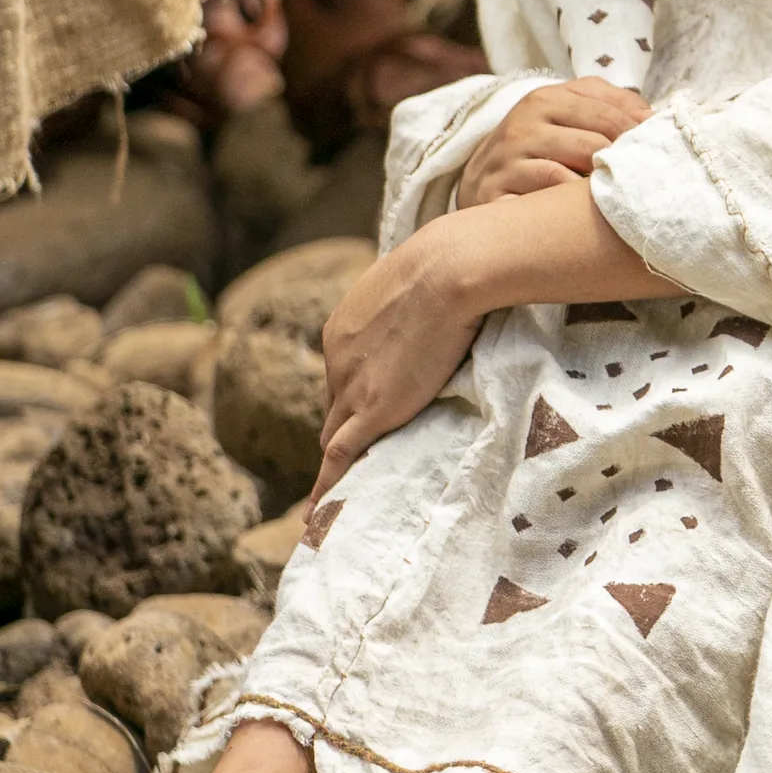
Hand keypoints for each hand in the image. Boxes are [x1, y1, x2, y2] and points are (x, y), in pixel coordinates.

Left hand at [311, 219, 489, 512]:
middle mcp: (336, 360)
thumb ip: (421, 298)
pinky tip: (320, 510)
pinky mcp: (372, 410)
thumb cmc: (450, 262)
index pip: (345, 373)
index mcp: (343, 328)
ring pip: (334, 434)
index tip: (372, 406)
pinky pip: (340, 457)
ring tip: (334, 494)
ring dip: (335, 462)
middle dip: (343, 428)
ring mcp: (351, 386)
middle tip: (353, 455)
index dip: (357, 393)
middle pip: (335, 405)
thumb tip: (451, 290)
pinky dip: (326, 486)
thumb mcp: (421, 280)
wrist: (449, 269)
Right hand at [463, 79, 652, 205]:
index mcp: (548, 98)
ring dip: (599, 191)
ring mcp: (506, 158)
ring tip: (624, 204)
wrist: (480, 176)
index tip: (664, 153)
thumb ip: (613, 106)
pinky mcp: (493, 191)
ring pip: (567, 174)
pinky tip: (587, 217)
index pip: (610, 114)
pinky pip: (542, 202)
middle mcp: (524, 124)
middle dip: (625, 166)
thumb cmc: (542, 145)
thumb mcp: (571, 113)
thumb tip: (657, 118)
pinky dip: (568, 210)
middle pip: (594, 145)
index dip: (641, 135)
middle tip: (650, 186)